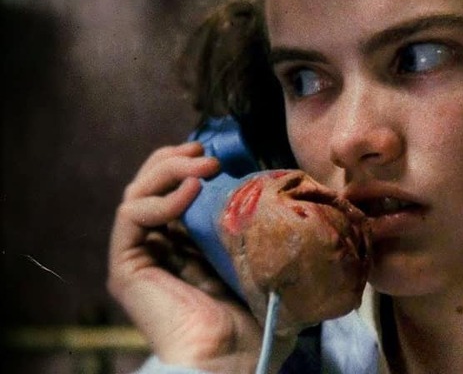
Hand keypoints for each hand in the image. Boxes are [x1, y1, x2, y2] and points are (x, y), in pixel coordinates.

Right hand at [107, 142, 269, 372]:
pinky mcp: (126, 268)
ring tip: (204, 166)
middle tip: (206, 154)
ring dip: (168, 170)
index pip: (175, 193)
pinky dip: (159, 198)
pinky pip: (131, 217)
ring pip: (138, 194)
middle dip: (176, 161)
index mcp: (188, 249)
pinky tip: (191, 192)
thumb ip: (266, 234)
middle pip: (151, 187)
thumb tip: (292, 199)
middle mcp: (159, 250)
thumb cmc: (259, 322)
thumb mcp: (268, 264)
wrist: (235, 359)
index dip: (188, 168)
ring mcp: (141, 258)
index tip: (216, 155)